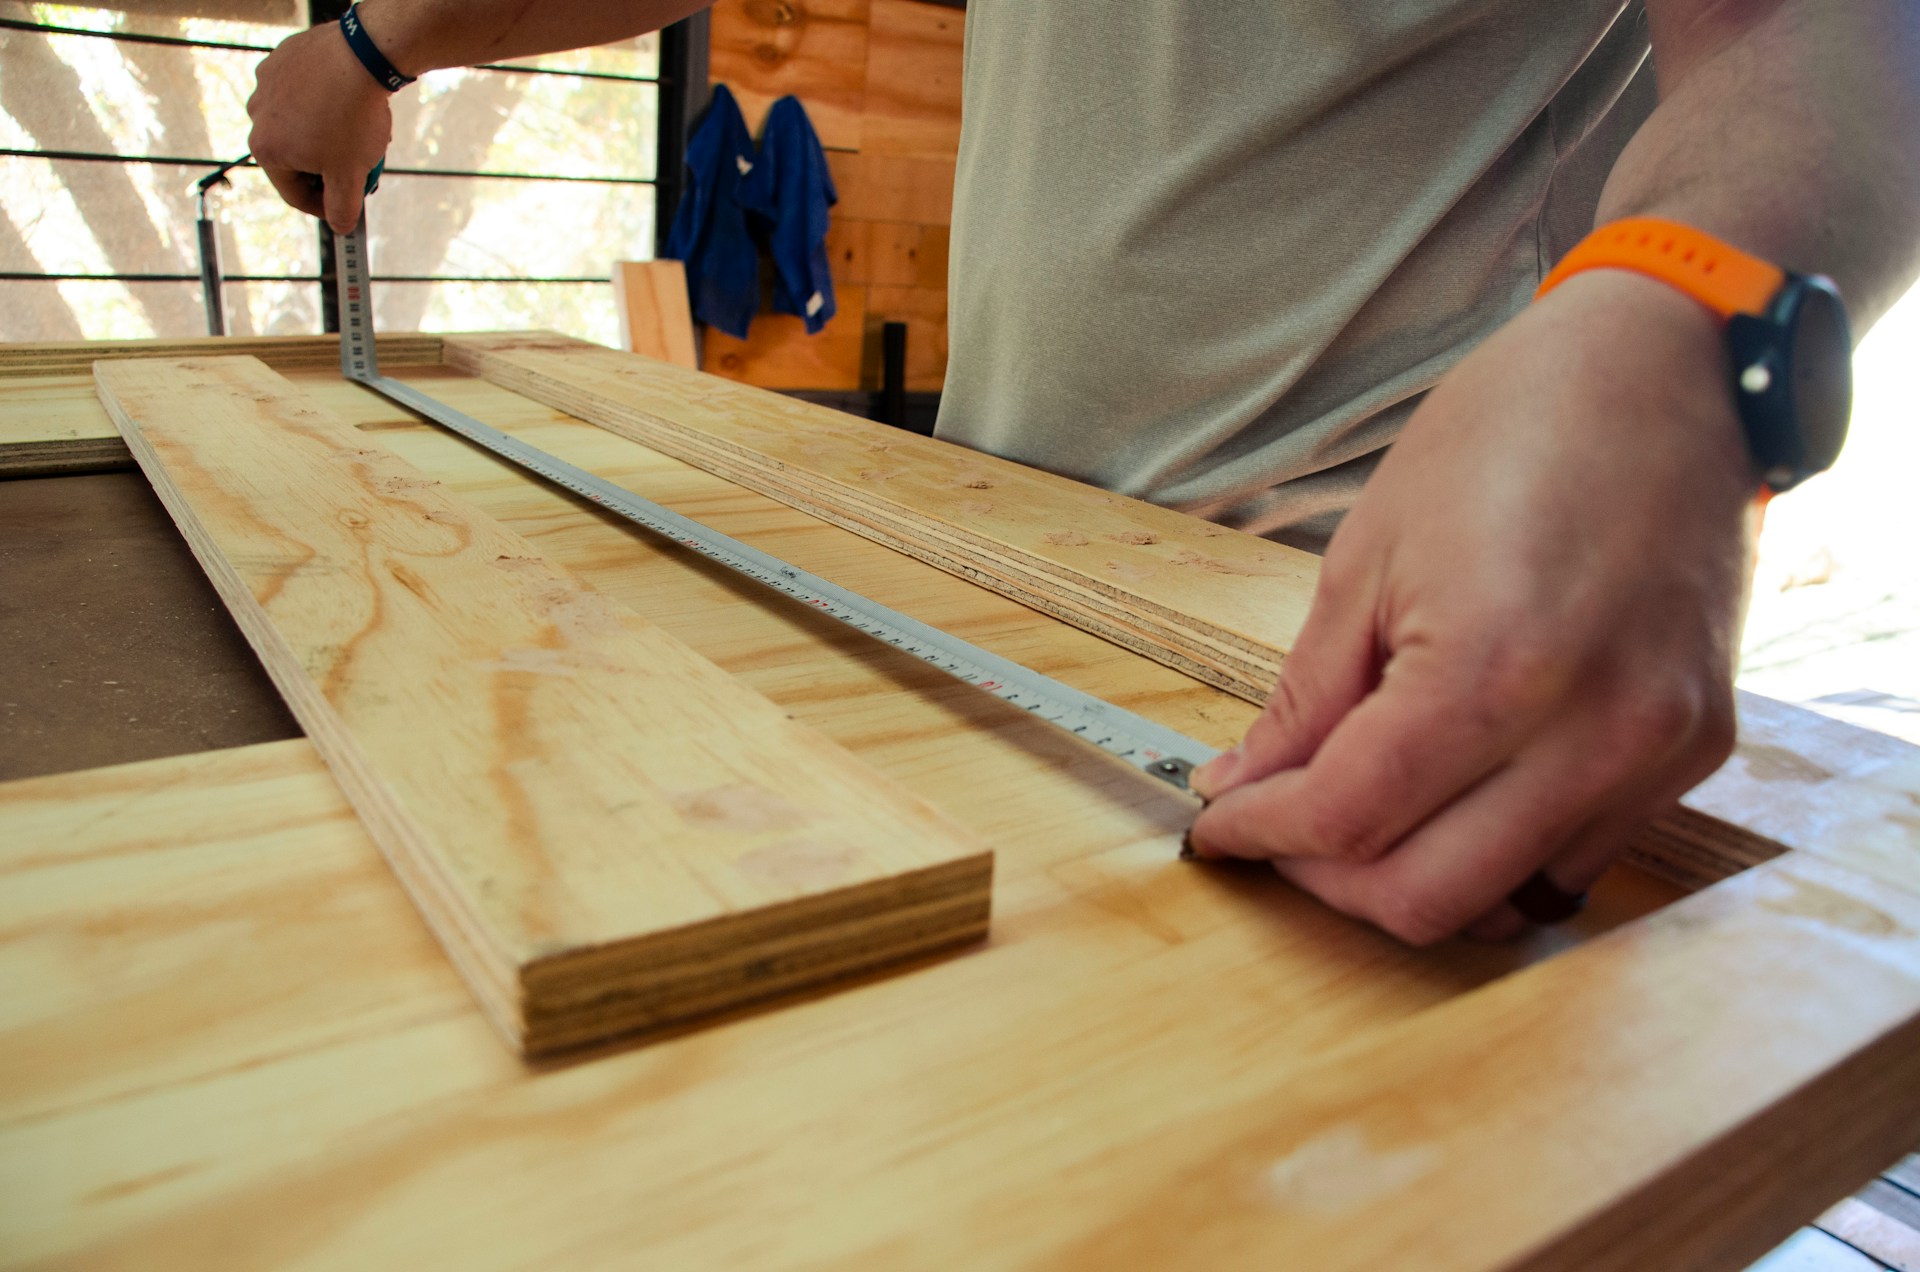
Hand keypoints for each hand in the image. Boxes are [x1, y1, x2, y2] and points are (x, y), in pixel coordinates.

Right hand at [247, 21, 393, 234]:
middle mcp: (257, 116)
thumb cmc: (351, 120)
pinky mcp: (282, 59)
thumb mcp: (350, 175)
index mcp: (266, 150)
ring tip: (358, 132)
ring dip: (326, 135)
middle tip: (359, 167)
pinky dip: (323, 102)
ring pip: (300, 123)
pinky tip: (348, 101)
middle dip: (329, 167)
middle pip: (296, 158)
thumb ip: (342, 208)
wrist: (360, 57)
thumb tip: (340, 227)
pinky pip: (304, 92)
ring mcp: (267, 84)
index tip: (348, 205)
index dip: (326, 207)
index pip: (295, 194)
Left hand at [1187, 270, 1755, 943]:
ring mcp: (1657, 752)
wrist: (1663, 369)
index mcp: (1494, 670)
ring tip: (1364, 812)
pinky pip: (1576, 860)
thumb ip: (1305, 700)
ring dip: (1414, 879)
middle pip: (1426, 898)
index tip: (1220, 826)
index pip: (1350, 819)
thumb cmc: (1506, 434)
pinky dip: (1497, 854)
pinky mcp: (1698, 752)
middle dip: (1327, 881)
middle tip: (1280, 830)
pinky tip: (1455, 792)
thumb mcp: (1367, 559)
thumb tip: (1246, 787)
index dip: (1263, 834)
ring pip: (1507, 902)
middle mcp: (1593, 733)